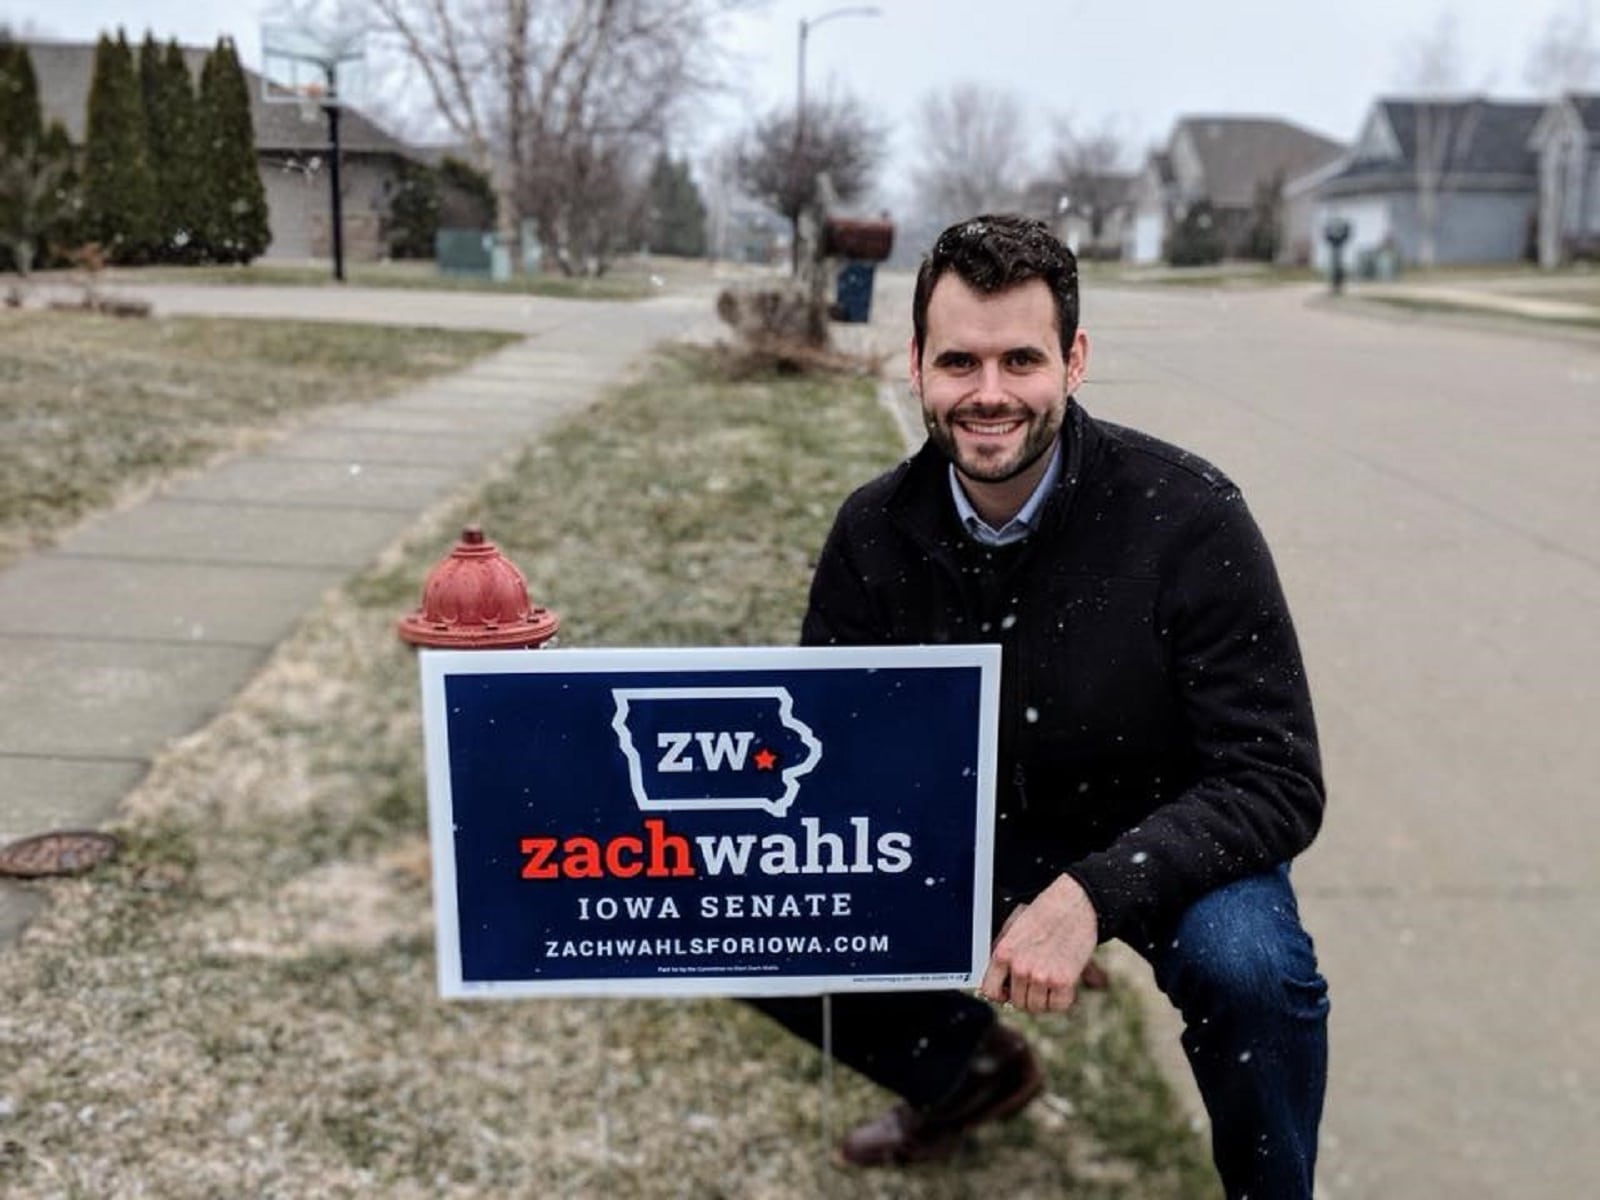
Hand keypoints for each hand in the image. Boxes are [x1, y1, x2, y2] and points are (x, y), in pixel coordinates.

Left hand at [979, 874, 1099, 1013]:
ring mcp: (1041, 976)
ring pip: (1036, 1007)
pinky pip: (1058, 1005)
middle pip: (1017, 1002)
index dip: (1001, 994)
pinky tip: (1063, 983)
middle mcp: (1019, 967)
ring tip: (1051, 980)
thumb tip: (998, 978)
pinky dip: (1061, 999)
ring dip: (1044, 998)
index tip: (1010, 992)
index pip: (990, 992)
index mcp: (1003, 952)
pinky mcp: (1063, 981)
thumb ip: (1002, 952)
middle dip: (1027, 995)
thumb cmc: (1045, 911)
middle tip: (1037, 982)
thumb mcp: (1013, 926)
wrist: (1074, 903)